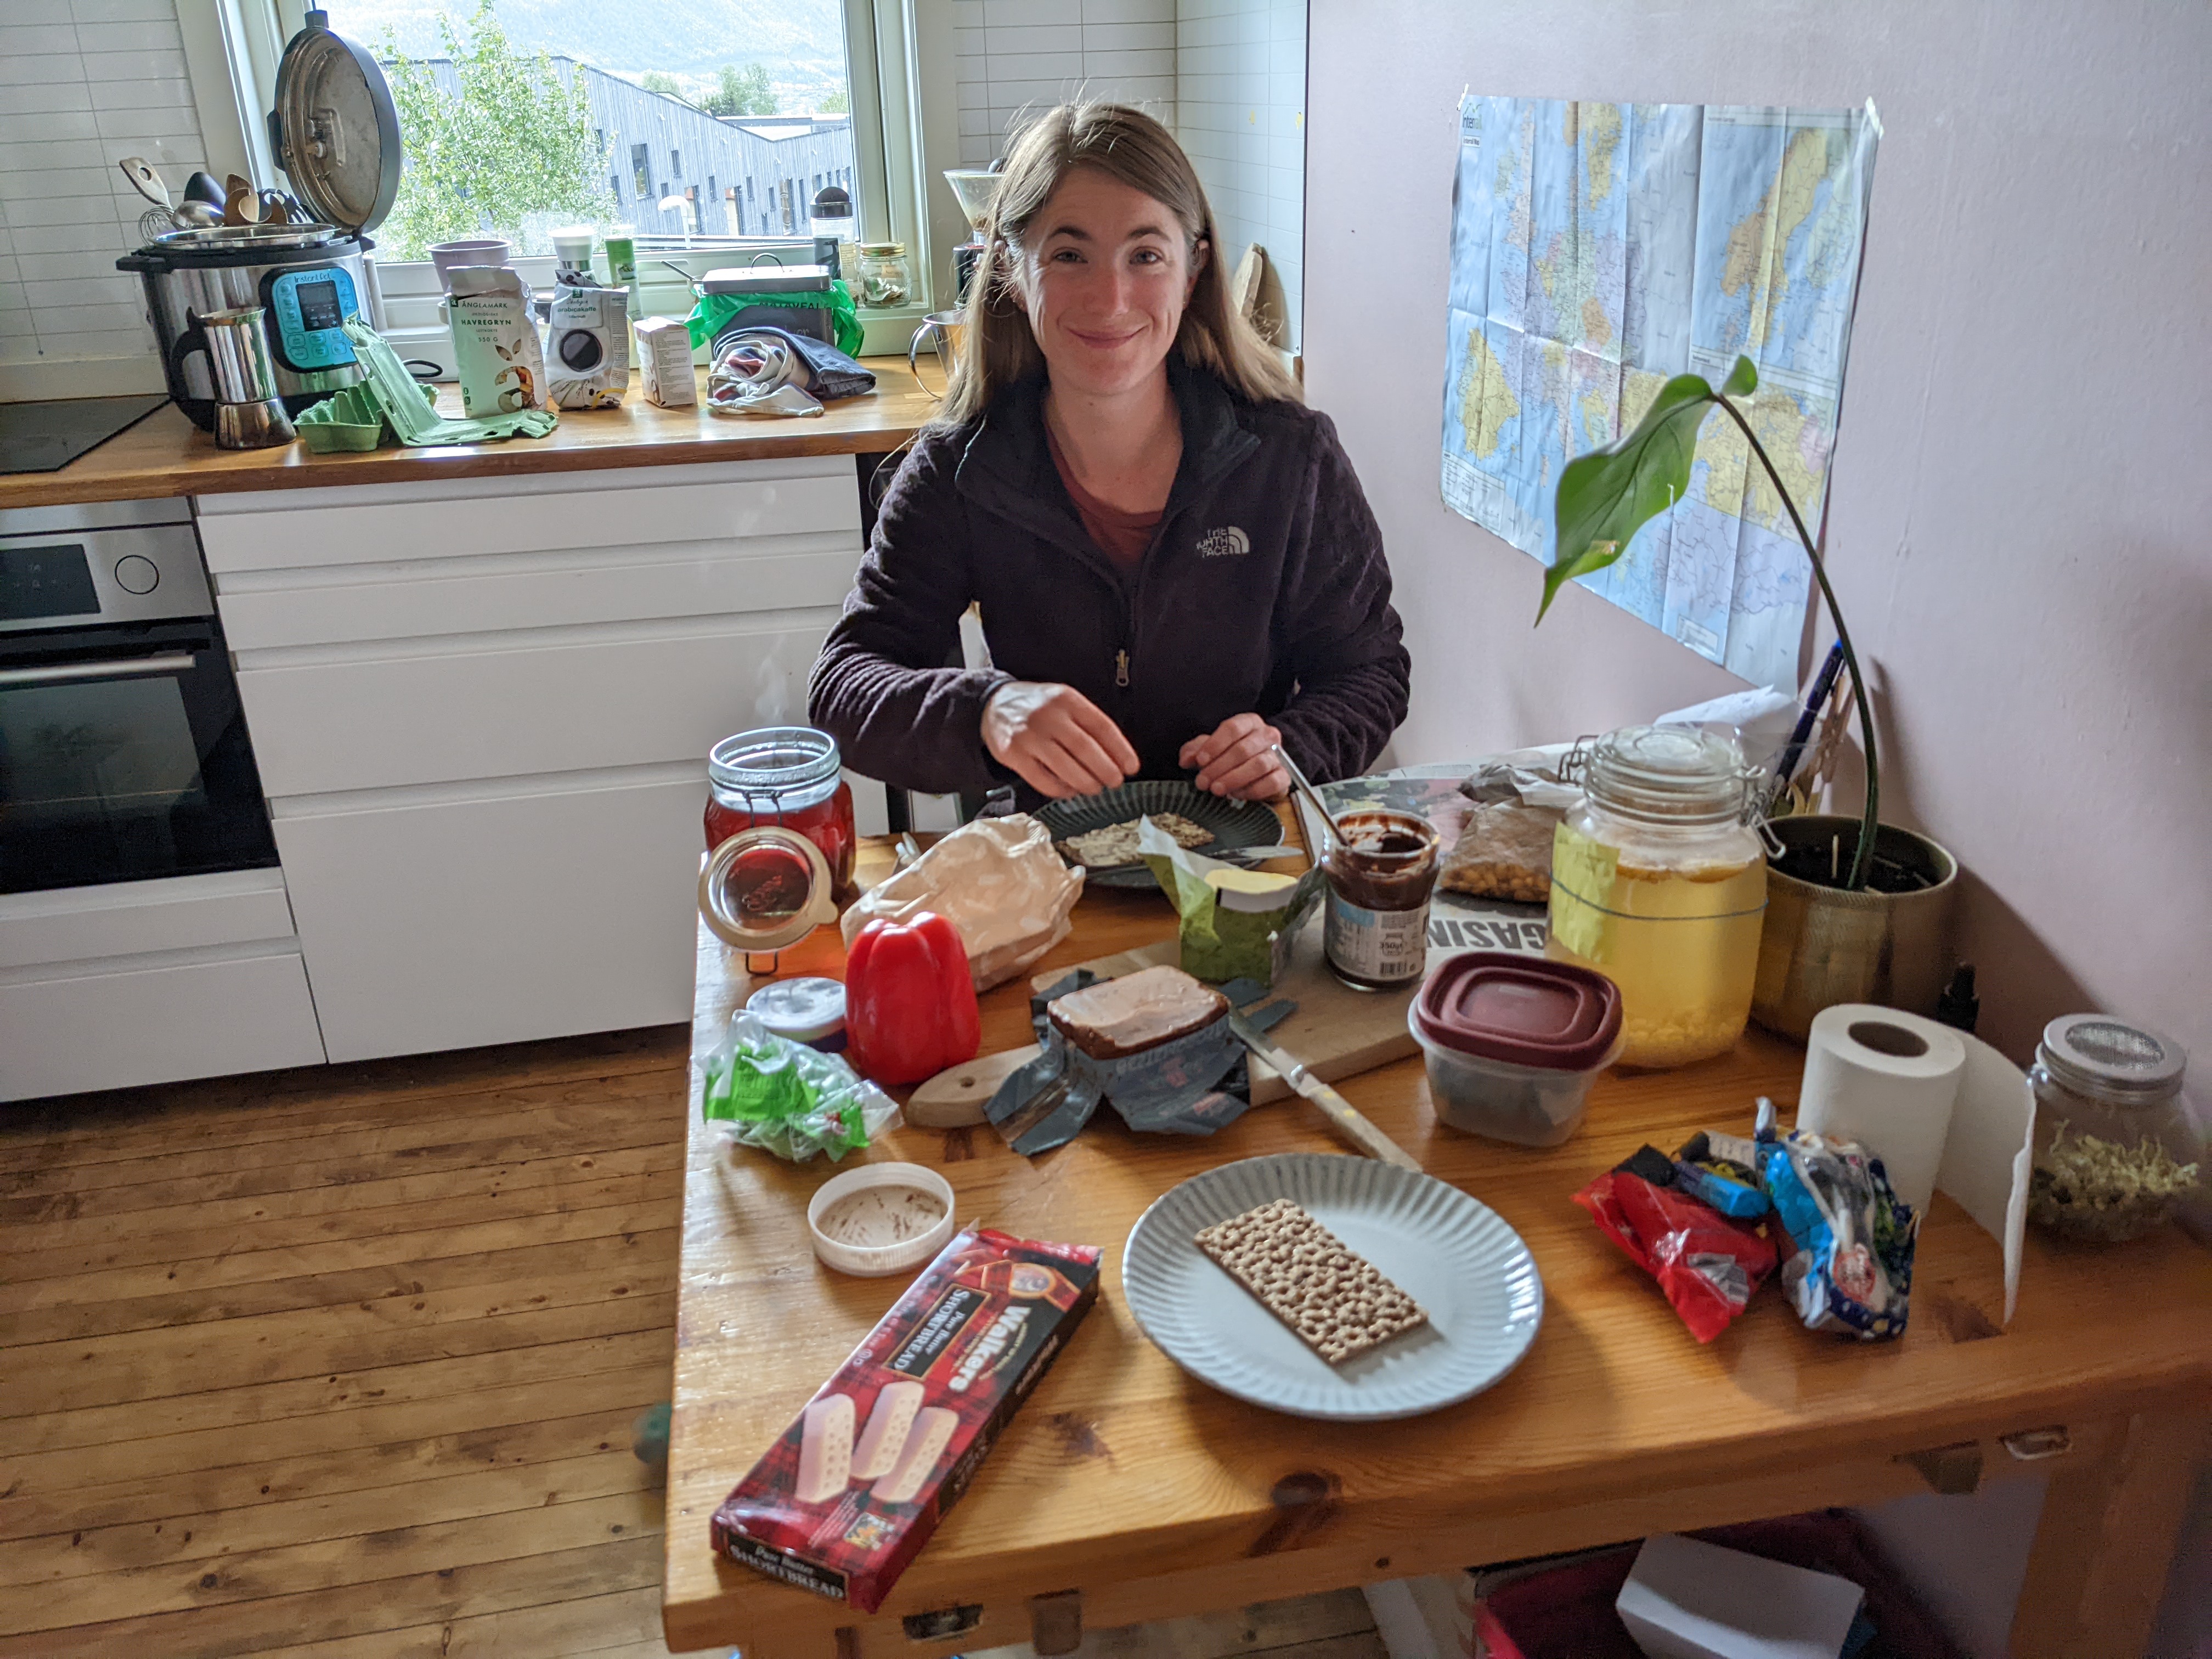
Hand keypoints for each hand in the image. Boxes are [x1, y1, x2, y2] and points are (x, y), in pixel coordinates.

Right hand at [982, 680, 1139, 798]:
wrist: (994, 704)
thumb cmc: (1037, 707)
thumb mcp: (1064, 702)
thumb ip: (1087, 723)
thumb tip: (1117, 757)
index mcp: (1066, 699)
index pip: (1101, 726)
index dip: (1120, 750)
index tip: (1131, 767)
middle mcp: (1048, 716)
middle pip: (1085, 749)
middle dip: (1106, 770)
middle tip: (1115, 781)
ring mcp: (1029, 736)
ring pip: (1066, 767)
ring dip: (1086, 783)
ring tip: (1094, 788)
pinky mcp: (1013, 755)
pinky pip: (1043, 780)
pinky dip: (1061, 790)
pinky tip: (1070, 791)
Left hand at [1180, 714, 1287, 799]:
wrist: (1259, 773)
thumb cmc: (1231, 756)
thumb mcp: (1211, 749)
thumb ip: (1196, 750)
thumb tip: (1185, 760)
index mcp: (1249, 723)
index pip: (1233, 728)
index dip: (1214, 745)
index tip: (1200, 761)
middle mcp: (1267, 735)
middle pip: (1243, 748)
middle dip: (1219, 767)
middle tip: (1203, 782)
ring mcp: (1278, 756)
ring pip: (1259, 765)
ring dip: (1234, 779)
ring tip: (1216, 789)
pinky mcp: (1284, 777)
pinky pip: (1272, 782)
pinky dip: (1252, 790)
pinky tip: (1236, 794)